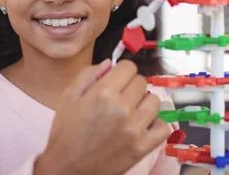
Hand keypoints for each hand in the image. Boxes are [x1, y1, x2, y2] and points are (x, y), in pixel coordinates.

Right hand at [33, 59, 170, 174]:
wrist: (67, 169)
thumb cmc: (66, 133)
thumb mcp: (69, 97)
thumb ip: (89, 75)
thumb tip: (110, 63)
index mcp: (103, 93)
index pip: (129, 67)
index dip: (122, 71)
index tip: (117, 79)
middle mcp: (122, 108)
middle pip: (142, 82)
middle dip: (131, 86)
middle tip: (120, 98)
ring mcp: (135, 129)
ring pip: (154, 101)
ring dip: (144, 103)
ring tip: (131, 112)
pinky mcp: (142, 147)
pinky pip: (163, 127)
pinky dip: (155, 125)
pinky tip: (142, 126)